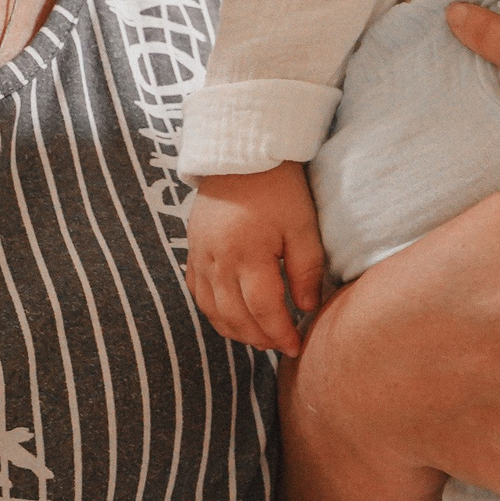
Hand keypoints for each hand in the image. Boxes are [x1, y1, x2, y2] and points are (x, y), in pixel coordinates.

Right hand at [187, 163, 325, 355]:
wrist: (239, 153)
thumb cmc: (278, 187)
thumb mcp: (302, 224)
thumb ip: (306, 268)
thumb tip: (307, 307)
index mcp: (248, 254)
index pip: (264, 309)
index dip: (280, 332)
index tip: (297, 346)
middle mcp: (218, 261)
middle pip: (235, 316)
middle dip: (259, 338)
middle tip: (281, 346)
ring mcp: (200, 257)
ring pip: (212, 310)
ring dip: (235, 331)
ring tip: (259, 338)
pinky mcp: (192, 250)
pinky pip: (197, 293)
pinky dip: (214, 312)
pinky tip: (231, 318)